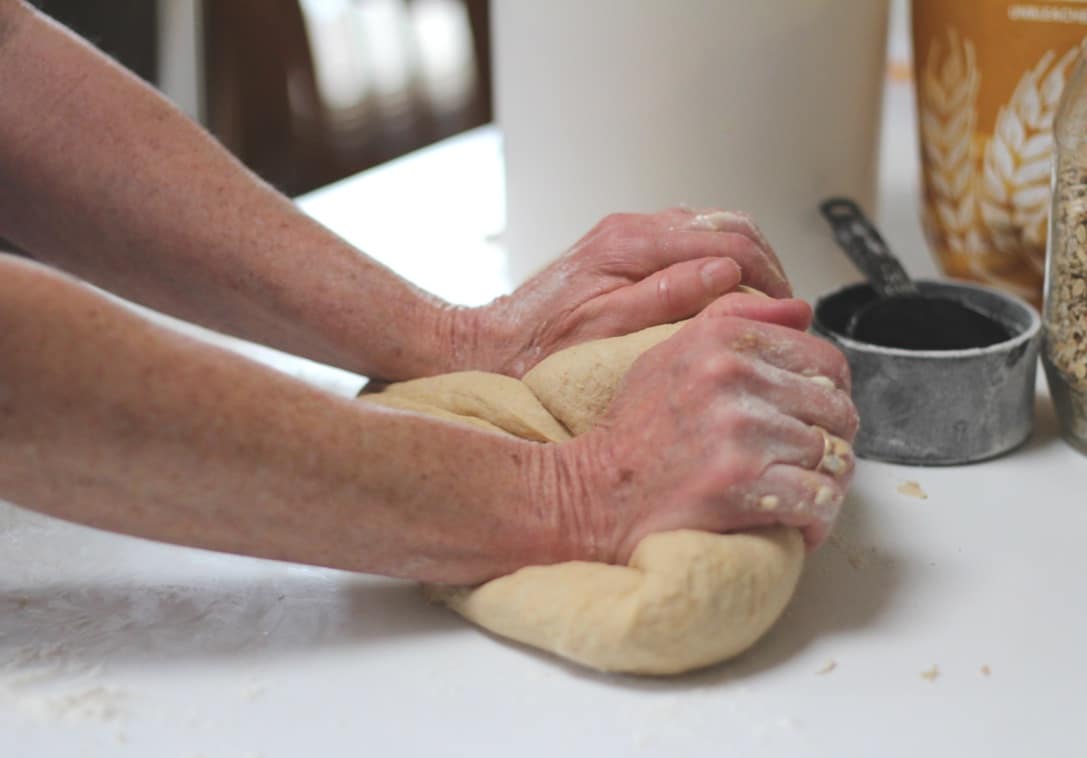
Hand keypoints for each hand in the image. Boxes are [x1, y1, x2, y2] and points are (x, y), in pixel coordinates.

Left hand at [470, 208, 790, 376]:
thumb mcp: (610, 333)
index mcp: (631, 245)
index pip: (729, 241)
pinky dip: (715, 262)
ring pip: (711, 228)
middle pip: (728, 225)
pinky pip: (686, 241)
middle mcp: (631, 230)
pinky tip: (720, 295)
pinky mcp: (622, 247)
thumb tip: (728, 276)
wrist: (491, 345)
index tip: (787, 309)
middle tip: (781, 307)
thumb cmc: (541, 350)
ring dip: (743, 261)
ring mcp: (627, 234)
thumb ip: (670, 297)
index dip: (770, 276)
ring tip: (757, 303)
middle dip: (765, 263)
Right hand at [549, 292, 858, 562]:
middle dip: (830, 442)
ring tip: (797, 493)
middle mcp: (732, 377)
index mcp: (723, 340)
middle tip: (806, 462)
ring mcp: (739, 432)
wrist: (593, 492)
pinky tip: (798, 523)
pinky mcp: (741, 484)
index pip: (826, 362)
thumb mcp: (670, 353)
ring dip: (823, 484)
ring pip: (833, 458)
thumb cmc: (632, 432)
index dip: (830, 396)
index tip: (814, 419)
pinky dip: (817, 519)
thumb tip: (801, 310)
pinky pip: (818, 499)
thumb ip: (734, 320)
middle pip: (837, 411)